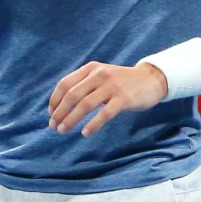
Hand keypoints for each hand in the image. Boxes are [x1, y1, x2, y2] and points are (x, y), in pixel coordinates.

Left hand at [47, 62, 167, 136]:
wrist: (150, 79)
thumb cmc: (121, 82)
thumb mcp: (101, 75)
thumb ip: (84, 84)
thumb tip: (61, 105)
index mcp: (91, 68)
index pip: (65, 83)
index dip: (54, 100)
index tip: (50, 114)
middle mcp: (99, 74)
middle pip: (72, 95)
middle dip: (60, 112)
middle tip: (54, 127)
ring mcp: (112, 86)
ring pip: (85, 105)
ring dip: (71, 120)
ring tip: (63, 131)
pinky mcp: (123, 98)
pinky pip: (104, 114)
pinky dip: (92, 125)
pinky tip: (85, 133)